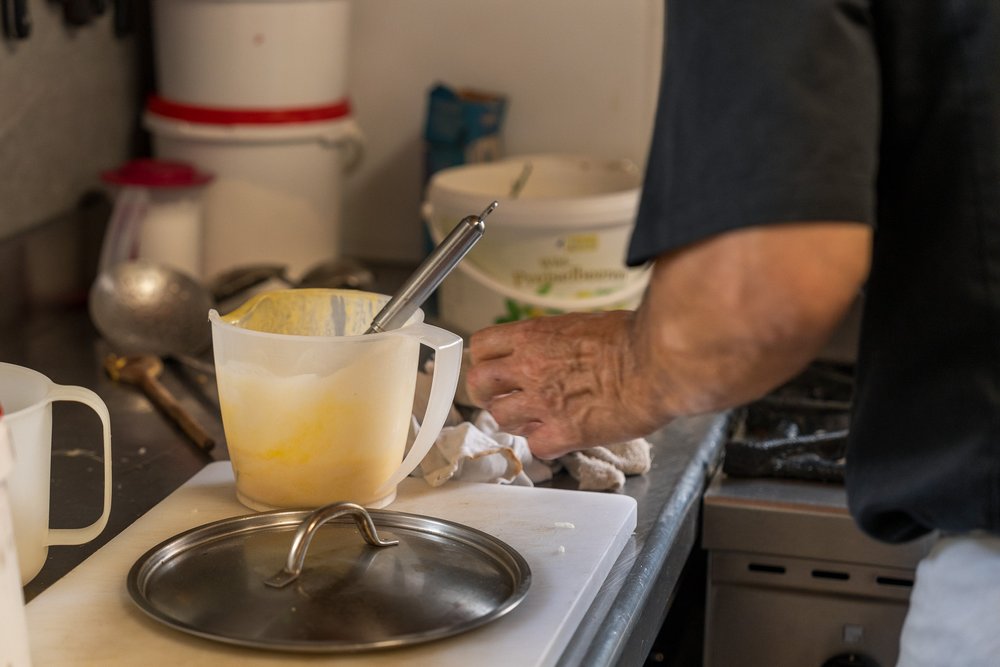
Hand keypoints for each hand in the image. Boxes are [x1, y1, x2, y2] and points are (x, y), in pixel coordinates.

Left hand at [465, 311, 662, 458]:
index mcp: (533, 335)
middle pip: (478, 384)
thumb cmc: (633, 339)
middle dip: (488, 393)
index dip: (486, 360)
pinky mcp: (562, 433)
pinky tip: (563, 434)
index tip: (496, 368)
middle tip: (504, 397)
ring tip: (539, 417)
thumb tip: (549, 347)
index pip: (481, 347)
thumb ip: (553, 339)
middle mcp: (529, 368)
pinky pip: (535, 446)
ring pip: (501, 419)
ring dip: (517, 420)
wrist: (659, 362)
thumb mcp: (581, 323)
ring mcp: (542, 402)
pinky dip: (547, 444)